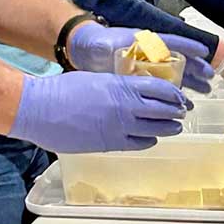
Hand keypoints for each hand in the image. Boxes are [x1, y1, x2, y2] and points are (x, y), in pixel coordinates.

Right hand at [10, 72, 187, 152]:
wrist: (41, 109)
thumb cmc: (64, 90)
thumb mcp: (97, 79)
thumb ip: (119, 85)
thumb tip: (134, 91)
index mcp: (122, 86)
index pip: (161, 89)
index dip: (175, 94)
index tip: (181, 96)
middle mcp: (125, 107)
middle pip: (163, 110)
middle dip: (176, 111)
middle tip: (182, 112)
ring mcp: (119, 127)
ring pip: (155, 129)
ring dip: (168, 128)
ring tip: (174, 127)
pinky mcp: (109, 144)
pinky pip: (138, 144)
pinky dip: (149, 141)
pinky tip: (152, 139)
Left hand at [69, 23, 212, 92]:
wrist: (84, 53)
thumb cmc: (97, 44)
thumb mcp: (104, 44)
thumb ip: (109, 47)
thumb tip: (114, 47)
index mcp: (145, 42)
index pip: (171, 42)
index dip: (188, 46)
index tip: (204, 52)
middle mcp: (150, 55)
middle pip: (179, 60)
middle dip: (195, 68)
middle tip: (209, 78)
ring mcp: (148, 68)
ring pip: (175, 75)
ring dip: (190, 82)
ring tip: (204, 92)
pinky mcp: (143, 82)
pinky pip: (164, 88)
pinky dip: (175, 94)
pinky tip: (185, 103)